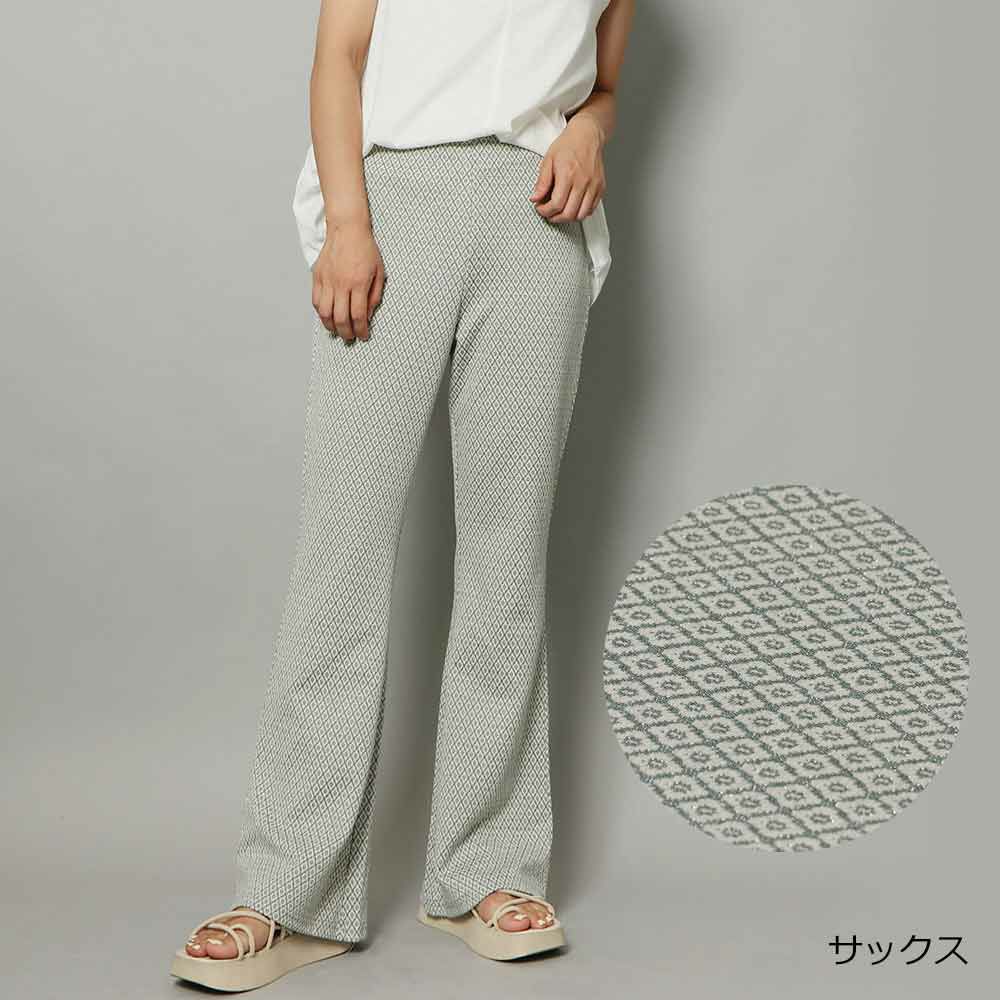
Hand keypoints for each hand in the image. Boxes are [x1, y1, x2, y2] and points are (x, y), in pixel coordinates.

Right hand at [312, 219, 384, 341]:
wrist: (347, 229)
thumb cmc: (365, 249)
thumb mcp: (379, 272)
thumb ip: (374, 295)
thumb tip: (368, 314)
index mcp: (359, 283)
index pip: (359, 315)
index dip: (361, 330)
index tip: (363, 336)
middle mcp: (341, 284)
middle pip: (341, 318)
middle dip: (346, 333)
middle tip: (350, 337)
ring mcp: (327, 280)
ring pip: (325, 312)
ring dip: (331, 326)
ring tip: (337, 331)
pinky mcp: (317, 276)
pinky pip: (316, 300)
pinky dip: (321, 312)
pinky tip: (327, 316)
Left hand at [530, 113, 606, 223]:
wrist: (587, 135)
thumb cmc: (568, 145)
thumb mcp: (548, 160)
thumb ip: (542, 182)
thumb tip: (535, 198)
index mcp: (567, 175)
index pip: (556, 204)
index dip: (545, 211)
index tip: (540, 208)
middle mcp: (582, 182)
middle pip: (569, 213)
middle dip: (556, 218)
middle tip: (549, 214)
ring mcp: (593, 185)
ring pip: (581, 214)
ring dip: (569, 218)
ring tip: (560, 212)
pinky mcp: (600, 187)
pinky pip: (591, 209)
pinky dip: (581, 212)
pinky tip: (573, 206)